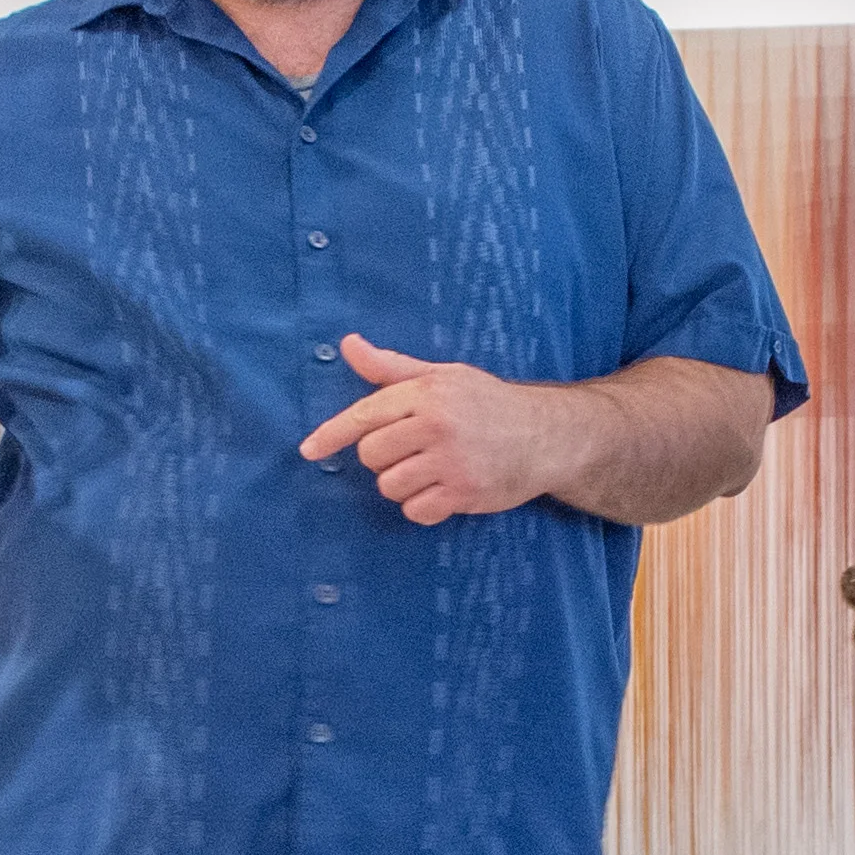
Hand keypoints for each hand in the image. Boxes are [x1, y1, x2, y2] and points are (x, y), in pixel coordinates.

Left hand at [302, 335, 586, 525]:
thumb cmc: (488, 402)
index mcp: (426, 393)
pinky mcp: (465, 493)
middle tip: (413, 449)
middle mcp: (437, 426)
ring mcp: (451, 462)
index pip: (365, 415)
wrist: (546, 434)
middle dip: (384, 457)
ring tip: (431, 469)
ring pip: (390, 486)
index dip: (331, 434)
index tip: (308, 451)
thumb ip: (392, 367)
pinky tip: (443, 491)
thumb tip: (349, 344)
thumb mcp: (442, 376)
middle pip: (372, 455)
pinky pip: (416, 510)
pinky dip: (423, 506)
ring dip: (402, 484)